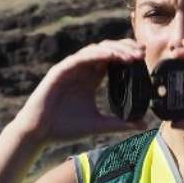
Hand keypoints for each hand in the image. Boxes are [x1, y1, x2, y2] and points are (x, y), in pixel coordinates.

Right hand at [12, 39, 146, 143]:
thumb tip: (144, 125)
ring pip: (94, 50)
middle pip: (106, 50)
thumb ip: (121, 123)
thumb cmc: (65, 129)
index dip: (127, 54)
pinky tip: (110, 56)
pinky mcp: (59, 72)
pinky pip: (79, 58)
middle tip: (142, 52)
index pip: (112, 60)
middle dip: (125, 48)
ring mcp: (70, 70)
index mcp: (90, 80)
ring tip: (131, 55)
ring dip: (114, 50)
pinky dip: (95, 55)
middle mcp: (81, 71)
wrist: (39, 134)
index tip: (144, 56)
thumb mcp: (100, 125)